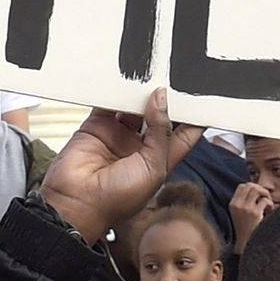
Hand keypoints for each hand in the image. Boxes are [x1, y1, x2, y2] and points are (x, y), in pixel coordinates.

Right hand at [38, 89, 205, 246]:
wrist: (76, 204)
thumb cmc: (117, 199)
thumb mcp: (153, 168)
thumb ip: (160, 132)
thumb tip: (161, 98)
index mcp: (159, 161)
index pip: (183, 136)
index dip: (194, 118)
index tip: (203, 97)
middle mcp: (139, 147)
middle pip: (159, 117)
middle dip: (166, 100)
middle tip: (175, 79)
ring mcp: (118, 136)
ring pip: (134, 107)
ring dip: (140, 94)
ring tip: (150, 76)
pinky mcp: (96, 126)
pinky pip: (108, 104)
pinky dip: (114, 92)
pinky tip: (123, 82)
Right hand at [228, 182, 275, 252]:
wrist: (247, 244)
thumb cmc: (247, 229)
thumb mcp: (239, 214)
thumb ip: (244, 202)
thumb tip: (256, 188)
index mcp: (233, 204)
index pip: (242, 186)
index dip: (252, 187)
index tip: (258, 195)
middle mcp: (238, 205)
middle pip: (250, 186)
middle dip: (260, 189)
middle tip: (265, 198)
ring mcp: (246, 209)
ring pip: (257, 190)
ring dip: (265, 194)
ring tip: (268, 203)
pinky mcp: (255, 213)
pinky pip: (265, 200)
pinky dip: (270, 204)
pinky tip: (270, 211)